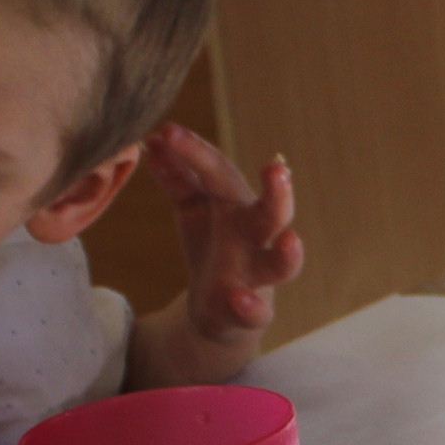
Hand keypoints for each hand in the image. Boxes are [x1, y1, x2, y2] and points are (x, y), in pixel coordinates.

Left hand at [146, 124, 301, 341]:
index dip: (197, 153)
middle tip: (276, 169)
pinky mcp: (249, 313)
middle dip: (277, 193)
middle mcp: (255, 238)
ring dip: (288, 254)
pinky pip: (256, 312)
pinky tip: (238, 299)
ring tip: (290, 240)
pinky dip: (249, 307)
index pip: (221, 175)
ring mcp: (256, 275)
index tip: (168, 132)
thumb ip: (176, 176)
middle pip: (272, 213)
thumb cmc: (212, 245)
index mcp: (238, 207)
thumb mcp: (193, 208)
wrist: (220, 308)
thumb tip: (154, 139)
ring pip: (282, 264)